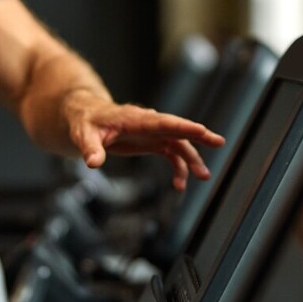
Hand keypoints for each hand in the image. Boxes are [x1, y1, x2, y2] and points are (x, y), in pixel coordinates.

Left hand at [63, 91, 224, 190]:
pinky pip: (171, 154)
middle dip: (198, 135)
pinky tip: (180, 184)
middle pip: (177, 128)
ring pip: (178, 144)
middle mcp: (148, 124)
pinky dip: (178, 168)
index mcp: (134, 119)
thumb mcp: (83, 135)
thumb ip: (90, 148)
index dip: (181, 126)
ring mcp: (151, 133)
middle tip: (219, 142)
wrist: (85, 117)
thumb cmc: (85, 122)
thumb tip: (93, 162)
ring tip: (203, 176)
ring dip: (191, 160)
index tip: (201, 130)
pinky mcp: (151, 142)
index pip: (161, 121)